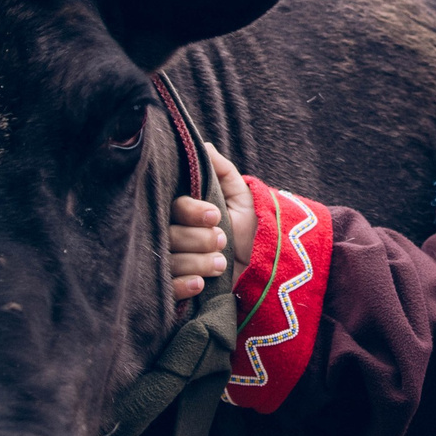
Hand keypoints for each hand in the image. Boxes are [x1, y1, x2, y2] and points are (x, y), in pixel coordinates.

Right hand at [165, 145, 256, 301]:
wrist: (266, 263)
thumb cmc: (250, 225)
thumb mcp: (241, 195)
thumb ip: (221, 170)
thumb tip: (203, 146)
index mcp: (184, 211)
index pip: (175, 207)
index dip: (193, 212)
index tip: (216, 215)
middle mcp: (174, 234)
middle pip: (170, 236)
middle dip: (199, 239)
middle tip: (222, 240)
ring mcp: (174, 262)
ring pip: (171, 262)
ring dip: (199, 262)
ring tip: (222, 263)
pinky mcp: (178, 288)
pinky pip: (169, 289)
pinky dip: (183, 286)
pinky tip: (201, 284)